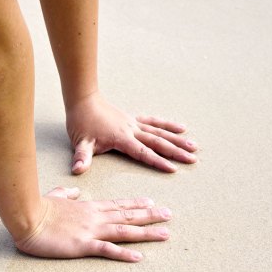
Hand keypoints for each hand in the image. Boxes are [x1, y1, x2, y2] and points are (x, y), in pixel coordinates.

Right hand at [14, 187, 171, 261]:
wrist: (26, 215)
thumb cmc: (38, 207)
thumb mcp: (56, 195)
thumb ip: (68, 193)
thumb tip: (75, 190)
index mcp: (88, 206)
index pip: (117, 204)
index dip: (136, 204)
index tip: (152, 203)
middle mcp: (94, 217)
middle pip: (127, 216)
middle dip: (150, 216)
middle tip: (169, 215)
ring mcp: (90, 231)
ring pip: (124, 231)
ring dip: (146, 233)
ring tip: (165, 234)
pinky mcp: (82, 245)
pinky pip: (108, 250)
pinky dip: (124, 254)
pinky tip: (139, 257)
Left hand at [66, 93, 197, 173]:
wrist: (83, 100)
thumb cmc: (81, 122)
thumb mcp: (80, 142)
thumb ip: (81, 157)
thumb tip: (77, 170)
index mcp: (121, 138)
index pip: (143, 153)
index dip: (157, 161)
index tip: (172, 169)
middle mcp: (131, 130)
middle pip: (158, 142)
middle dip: (176, 152)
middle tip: (192, 159)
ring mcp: (133, 123)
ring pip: (160, 132)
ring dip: (177, 139)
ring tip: (194, 146)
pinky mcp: (133, 119)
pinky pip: (154, 122)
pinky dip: (167, 125)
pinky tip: (181, 128)